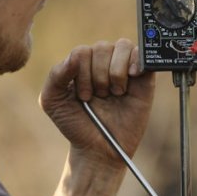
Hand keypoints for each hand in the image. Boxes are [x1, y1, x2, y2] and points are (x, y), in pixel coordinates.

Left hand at [39, 39, 154, 168]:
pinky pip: (142, 54)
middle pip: (102, 47)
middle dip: (98, 76)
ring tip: (114, 93)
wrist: (98, 149)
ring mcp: (123, 68)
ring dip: (115, 72)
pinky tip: (130, 79)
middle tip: (99, 97)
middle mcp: (102, 62)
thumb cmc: (75, 124)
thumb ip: (55, 75)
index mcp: (80, 64)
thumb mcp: (52, 101)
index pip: (82, 51)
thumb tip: (74, 56)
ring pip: (121, 46)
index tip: (83, 96)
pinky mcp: (143, 77)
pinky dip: (136, 62)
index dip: (82, 74)